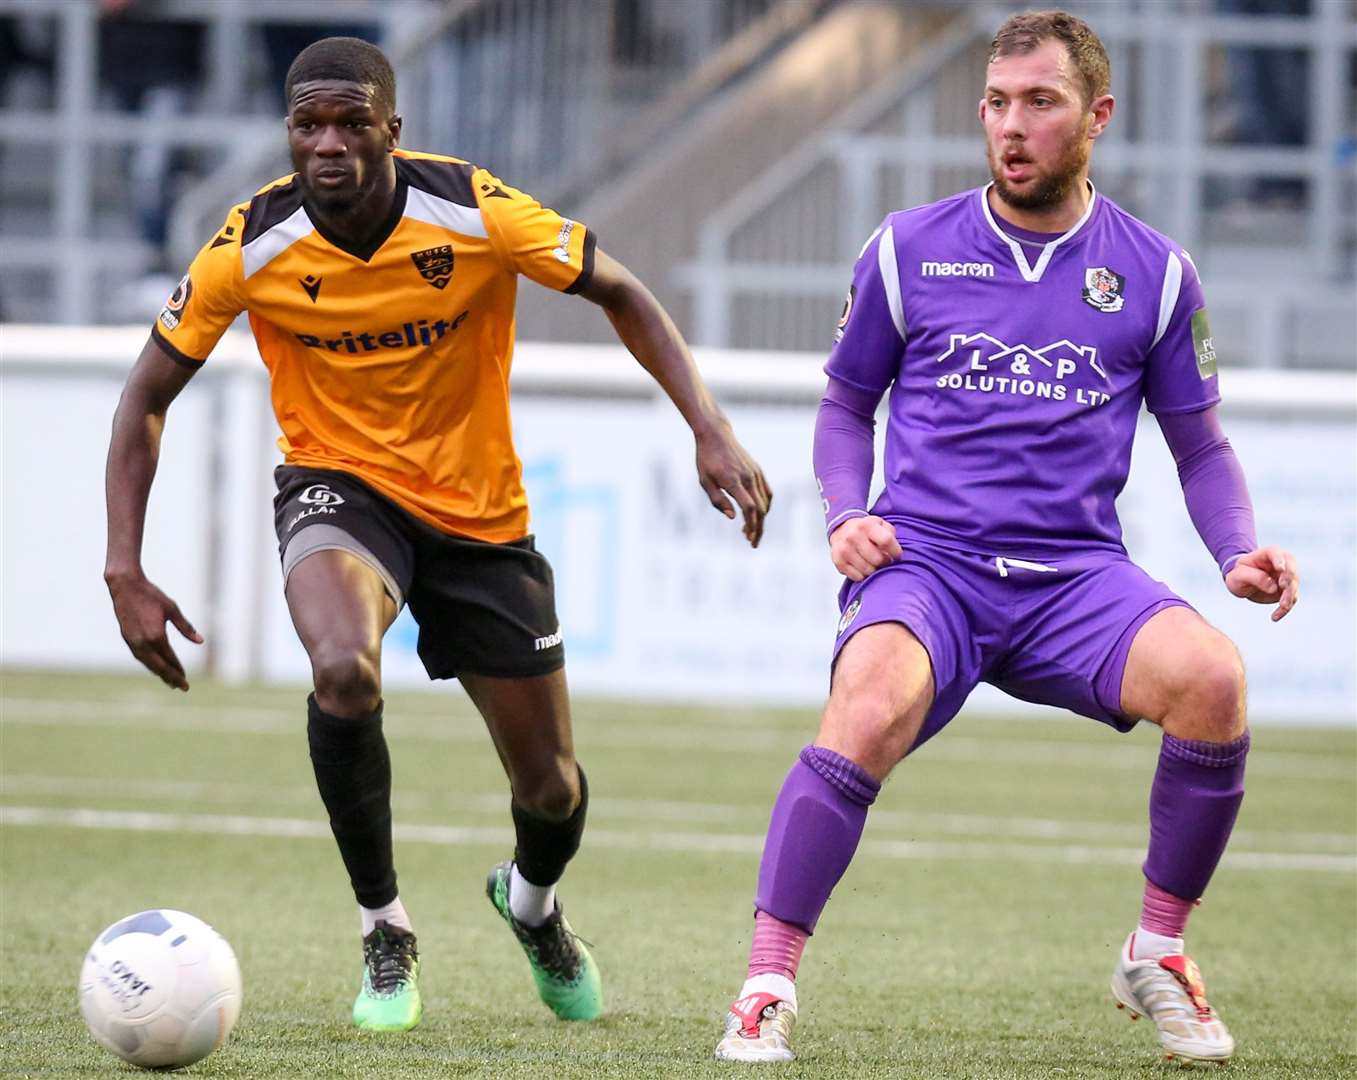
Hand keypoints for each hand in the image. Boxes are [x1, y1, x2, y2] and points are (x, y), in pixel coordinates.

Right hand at [106, 572, 203, 689]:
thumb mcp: (172, 609)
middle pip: (158, 666)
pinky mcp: (127, 638)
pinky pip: (140, 657)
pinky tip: (156, 667)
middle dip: (170, 678)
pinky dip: (149, 664)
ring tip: (170, 681)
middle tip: (182, 687)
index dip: (178, 670)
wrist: (125, 586)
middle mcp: (143, 642)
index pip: (170, 659)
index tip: (186, 680)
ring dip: (159, 673)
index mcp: (156, 636)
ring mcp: (133, 641)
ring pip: (148, 663)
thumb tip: (200, 641)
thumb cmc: (151, 595)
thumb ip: (186, 627)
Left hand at [694, 421, 772, 546]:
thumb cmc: (706, 459)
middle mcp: (748, 478)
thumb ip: (717, 500)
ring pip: (765, 502)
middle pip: (760, 509)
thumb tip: (733, 517)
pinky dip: (765, 506)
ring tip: (751, 531)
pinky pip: (767, 492)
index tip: (748, 538)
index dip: (751, 524)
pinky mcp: (758, 471)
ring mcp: (755, 474)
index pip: (749, 507)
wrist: (716, 435)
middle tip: (752, 542)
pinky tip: (759, 514)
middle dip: (758, 528)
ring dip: (761, 519)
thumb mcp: (705, 481)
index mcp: (734, 481)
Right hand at [830, 515, 901, 580]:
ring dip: (874, 569)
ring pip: (868, 570)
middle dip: (885, 562)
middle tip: (885, 560)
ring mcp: (845, 549)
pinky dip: (863, 575)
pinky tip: (863, 567)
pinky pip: (857, 576)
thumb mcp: (880, 524)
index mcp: (867, 525)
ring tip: (873, 563)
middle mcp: (854, 536)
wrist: (841, 528)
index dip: (895, 552)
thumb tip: (894, 552)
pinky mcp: (838, 561)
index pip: (886, 541)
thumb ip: (890, 535)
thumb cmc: (866, 530)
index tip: (897, 556)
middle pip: (878, 559)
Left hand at [1225, 545, 1298, 621]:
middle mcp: (1281, 563)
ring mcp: (1286, 577)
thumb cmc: (1238, 575)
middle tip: (1283, 586)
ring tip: (1282, 607)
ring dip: (1289, 596)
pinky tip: (1275, 617)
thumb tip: (1274, 587)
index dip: (1280, 560)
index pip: (1276, 553)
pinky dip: (1285, 608)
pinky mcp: (1287, 590)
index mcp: (1267, 554)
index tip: (1280, 569)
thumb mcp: (1238, 575)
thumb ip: (1254, 577)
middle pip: (1291, 568)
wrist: (1241, 583)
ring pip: (1294, 585)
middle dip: (1289, 577)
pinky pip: (1291, 599)